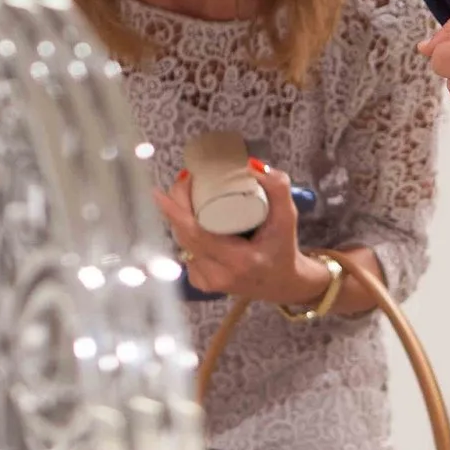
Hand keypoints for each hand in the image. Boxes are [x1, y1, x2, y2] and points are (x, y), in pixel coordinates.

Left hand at [151, 161, 331, 304]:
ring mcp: (209, 282)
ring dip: (180, 218)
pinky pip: (186, 253)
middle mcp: (220, 275)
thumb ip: (278, 188)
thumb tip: (250, 165)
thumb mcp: (288, 217)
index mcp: (240, 260)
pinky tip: (192, 221)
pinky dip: (186, 234)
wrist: (283, 283)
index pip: (197, 233)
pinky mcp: (203, 285)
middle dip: (177, 205)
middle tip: (185, 180)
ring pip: (182, 244)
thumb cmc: (284, 247)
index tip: (161, 192)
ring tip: (188, 195)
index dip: (176, 211)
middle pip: (184, 235)